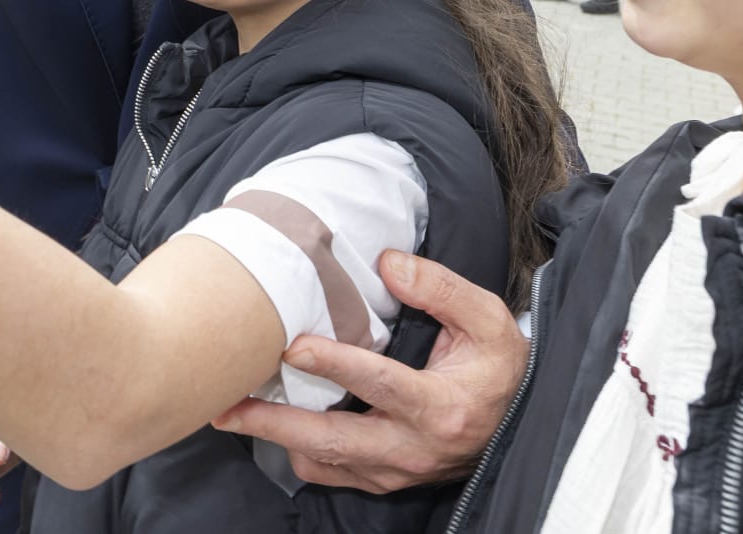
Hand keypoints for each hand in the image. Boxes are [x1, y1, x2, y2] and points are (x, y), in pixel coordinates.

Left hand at [212, 250, 525, 492]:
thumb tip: (388, 263)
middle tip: (228, 402)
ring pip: (323, 461)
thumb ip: (440, 288)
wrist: (515, 421)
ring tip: (231, 411)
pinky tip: (273, 426)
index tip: (292, 345)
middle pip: (333, 440)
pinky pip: (330, 473)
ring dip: (275, 437)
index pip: (379, 384)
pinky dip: (298, 451)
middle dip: (275, 422)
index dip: (334, 364)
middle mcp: (414, 448)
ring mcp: (396, 471)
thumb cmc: (498, 366)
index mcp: (442, 407)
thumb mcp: (488, 319)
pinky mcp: (382, 480)